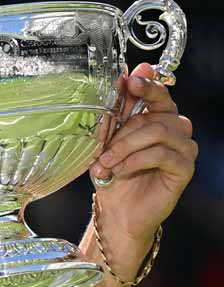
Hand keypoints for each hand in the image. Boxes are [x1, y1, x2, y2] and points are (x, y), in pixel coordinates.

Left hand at [89, 63, 197, 268]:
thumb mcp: (106, 142)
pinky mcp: (185, 168)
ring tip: (106, 163)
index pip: (159, 93)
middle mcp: (176, 129)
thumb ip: (116, 112)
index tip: (128, 82)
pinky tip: (119, 171)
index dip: (146, 85)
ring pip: (158, 131)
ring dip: (126, 146)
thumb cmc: (111, 175)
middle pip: (154, 115)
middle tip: (101, 149)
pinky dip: (135, 160)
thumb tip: (127, 74)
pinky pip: (162, 154)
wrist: (117, 212)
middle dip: (122, 131)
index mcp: (158, 118)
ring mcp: (184, 148)